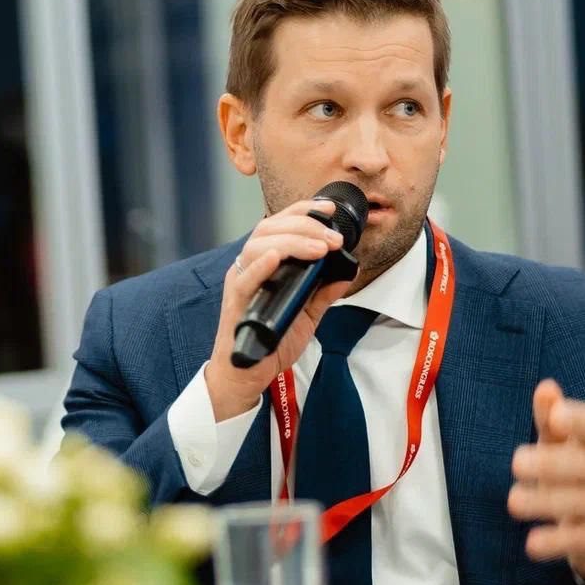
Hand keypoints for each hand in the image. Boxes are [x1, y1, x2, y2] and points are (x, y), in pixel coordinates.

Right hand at [205, 199, 350, 421]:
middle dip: (305, 225)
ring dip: (291, 241)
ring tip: (319, 249)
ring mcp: (241, 283)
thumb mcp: (308, 314)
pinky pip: (244, 278)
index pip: (280, 224)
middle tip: (333, 238)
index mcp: (264, 263)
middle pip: (269, 228)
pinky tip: (276, 257)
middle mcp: (250, 267)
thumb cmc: (272, 342)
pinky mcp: (236, 302)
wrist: (248, 376)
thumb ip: (324, 292)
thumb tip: (348, 271)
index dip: (302, 210)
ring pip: (258, 245)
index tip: (328, 209)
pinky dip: (260, 264)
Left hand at [508, 379, 584, 581]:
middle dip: (551, 464)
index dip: (577, 420)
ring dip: (545, 502)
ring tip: (513, 502)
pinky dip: (554, 542)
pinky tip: (531, 544)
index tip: (555, 418)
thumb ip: (550, 416)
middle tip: (516, 464)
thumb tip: (546, 386)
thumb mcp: (561, 442)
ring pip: (578, 502)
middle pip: (584, 465)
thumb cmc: (574, 471)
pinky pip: (577, 539)